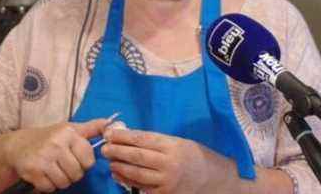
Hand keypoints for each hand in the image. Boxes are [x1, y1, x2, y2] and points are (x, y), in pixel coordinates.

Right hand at [3, 118, 108, 191]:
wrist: (18, 145)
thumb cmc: (49, 137)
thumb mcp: (70, 129)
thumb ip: (91, 128)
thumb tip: (110, 124)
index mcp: (68, 133)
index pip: (88, 159)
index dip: (84, 162)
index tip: (75, 158)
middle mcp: (56, 144)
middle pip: (77, 173)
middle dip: (72, 173)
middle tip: (63, 165)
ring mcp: (43, 158)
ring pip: (64, 182)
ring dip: (61, 180)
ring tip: (54, 169)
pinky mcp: (33, 171)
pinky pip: (50, 188)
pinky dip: (48, 185)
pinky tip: (44, 174)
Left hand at [101, 128, 230, 193]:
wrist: (215, 180)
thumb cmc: (196, 157)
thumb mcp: (180, 142)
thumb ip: (158, 141)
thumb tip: (130, 136)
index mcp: (173, 146)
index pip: (143, 139)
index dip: (124, 136)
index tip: (110, 133)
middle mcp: (169, 164)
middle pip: (137, 156)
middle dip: (117, 151)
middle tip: (104, 148)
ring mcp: (166, 182)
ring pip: (136, 173)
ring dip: (119, 167)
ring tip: (110, 161)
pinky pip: (141, 187)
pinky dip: (127, 181)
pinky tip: (118, 175)